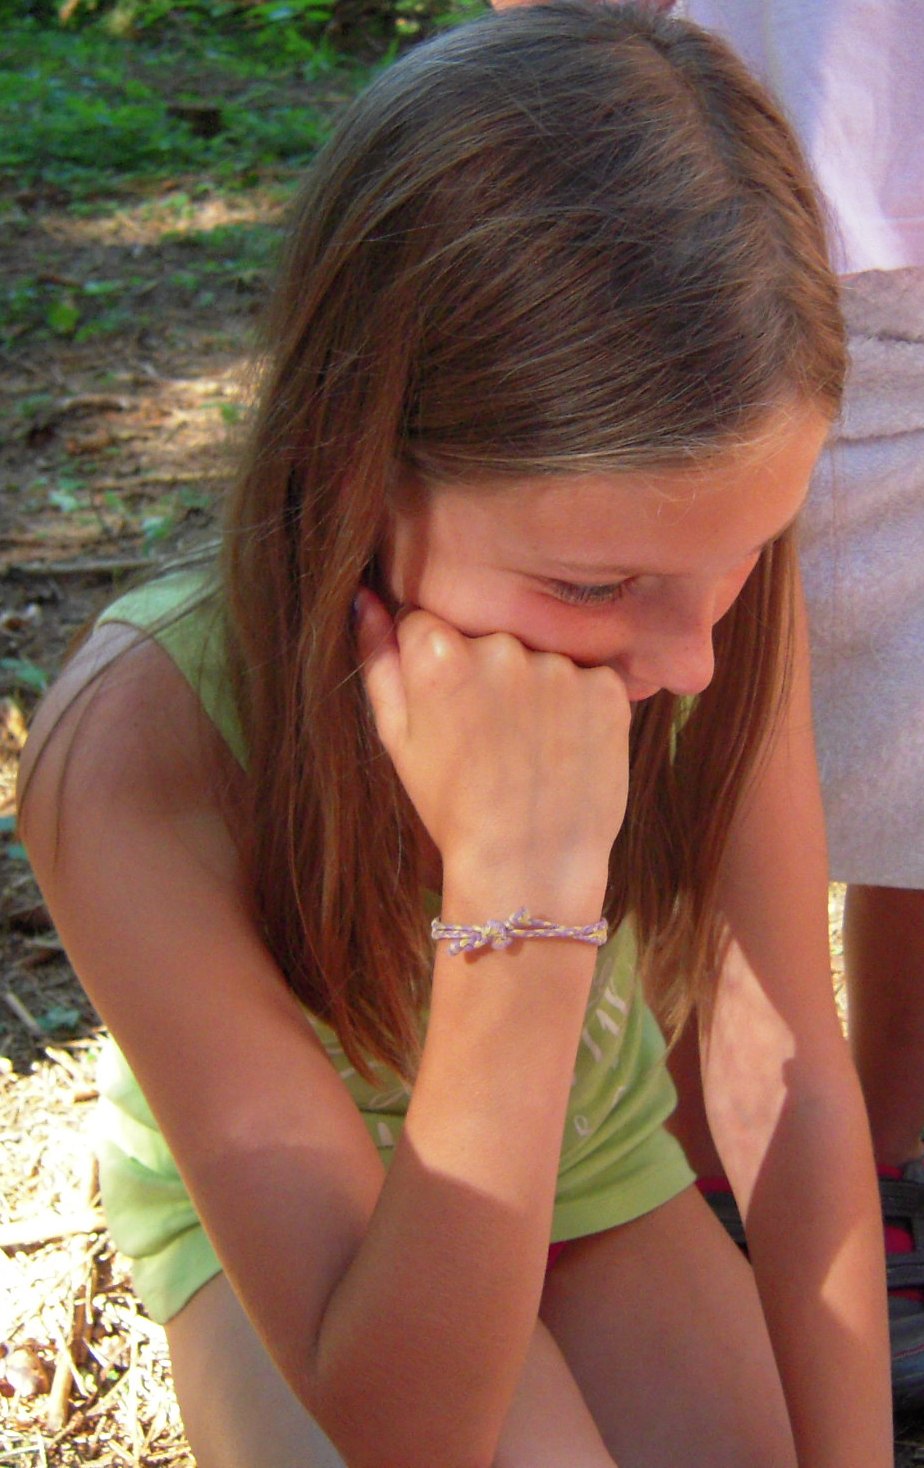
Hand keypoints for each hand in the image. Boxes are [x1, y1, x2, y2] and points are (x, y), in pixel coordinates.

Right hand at [356, 590, 630, 906]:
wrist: (528, 865)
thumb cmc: (450, 805)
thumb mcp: (397, 737)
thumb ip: (379, 659)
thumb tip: (365, 597)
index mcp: (440, 652)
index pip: (428, 622)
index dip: (432, 665)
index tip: (446, 706)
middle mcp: (502, 646)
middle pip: (487, 633)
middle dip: (484, 670)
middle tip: (489, 735)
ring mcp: (560, 666)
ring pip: (538, 655)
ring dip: (533, 687)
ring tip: (527, 747)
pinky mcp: (607, 688)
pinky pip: (585, 678)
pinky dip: (577, 706)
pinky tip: (562, 748)